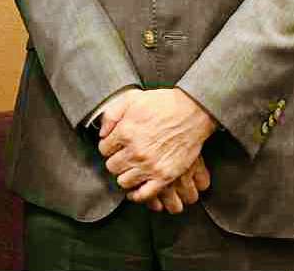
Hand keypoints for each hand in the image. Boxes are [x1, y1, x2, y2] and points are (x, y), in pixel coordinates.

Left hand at [98, 88, 216, 203]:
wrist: (191, 112)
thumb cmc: (163, 104)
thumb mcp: (132, 98)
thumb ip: (112, 114)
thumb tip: (102, 132)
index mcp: (125, 132)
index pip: (103, 149)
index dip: (108, 146)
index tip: (114, 146)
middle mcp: (135, 151)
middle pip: (112, 167)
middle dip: (115, 161)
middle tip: (122, 157)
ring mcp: (150, 166)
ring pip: (124, 181)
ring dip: (125, 176)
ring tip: (130, 169)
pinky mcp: (164, 176)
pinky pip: (144, 194)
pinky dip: (137, 195)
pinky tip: (136, 189)